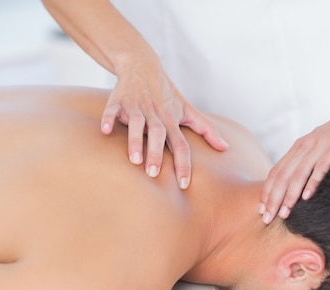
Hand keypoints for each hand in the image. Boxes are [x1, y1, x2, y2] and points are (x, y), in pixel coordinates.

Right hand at [100, 56, 227, 188]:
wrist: (142, 64)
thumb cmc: (167, 94)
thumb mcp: (188, 110)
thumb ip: (206, 130)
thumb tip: (225, 148)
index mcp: (171, 120)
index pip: (181, 144)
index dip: (184, 163)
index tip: (184, 184)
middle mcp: (155, 113)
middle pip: (158, 134)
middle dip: (156, 153)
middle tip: (154, 174)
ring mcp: (136, 106)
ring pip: (136, 123)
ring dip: (135, 140)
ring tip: (134, 160)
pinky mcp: (118, 100)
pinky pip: (112, 109)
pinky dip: (108, 118)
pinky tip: (104, 131)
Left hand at [259, 102, 329, 223]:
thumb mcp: (323, 144)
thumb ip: (311, 158)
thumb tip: (302, 180)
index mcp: (300, 146)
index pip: (276, 172)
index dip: (267, 191)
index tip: (261, 210)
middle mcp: (305, 145)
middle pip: (283, 176)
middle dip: (273, 199)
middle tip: (267, 218)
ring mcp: (320, 145)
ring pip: (298, 174)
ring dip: (289, 195)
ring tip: (284, 213)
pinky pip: (320, 167)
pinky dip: (312, 182)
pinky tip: (306, 198)